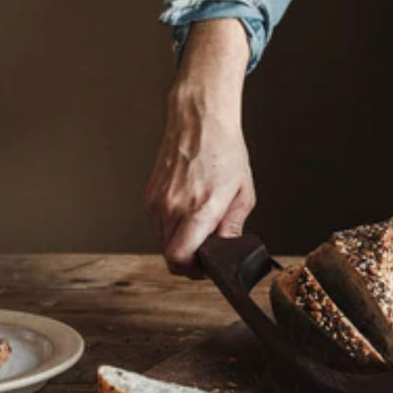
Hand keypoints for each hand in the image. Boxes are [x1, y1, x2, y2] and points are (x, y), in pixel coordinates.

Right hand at [145, 20, 255, 277]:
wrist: (200, 122)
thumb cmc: (225, 152)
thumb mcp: (243, 193)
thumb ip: (233, 228)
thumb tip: (227, 251)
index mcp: (199, 209)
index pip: (180, 258)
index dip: (192, 270)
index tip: (205, 267)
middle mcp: (173, 208)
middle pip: (171, 254)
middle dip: (189, 258)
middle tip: (207, 250)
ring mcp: (157, 201)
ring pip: (163, 240)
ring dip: (179, 241)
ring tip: (199, 224)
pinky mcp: (149, 195)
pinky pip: (158, 223)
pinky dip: (171, 225)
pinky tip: (187, 210)